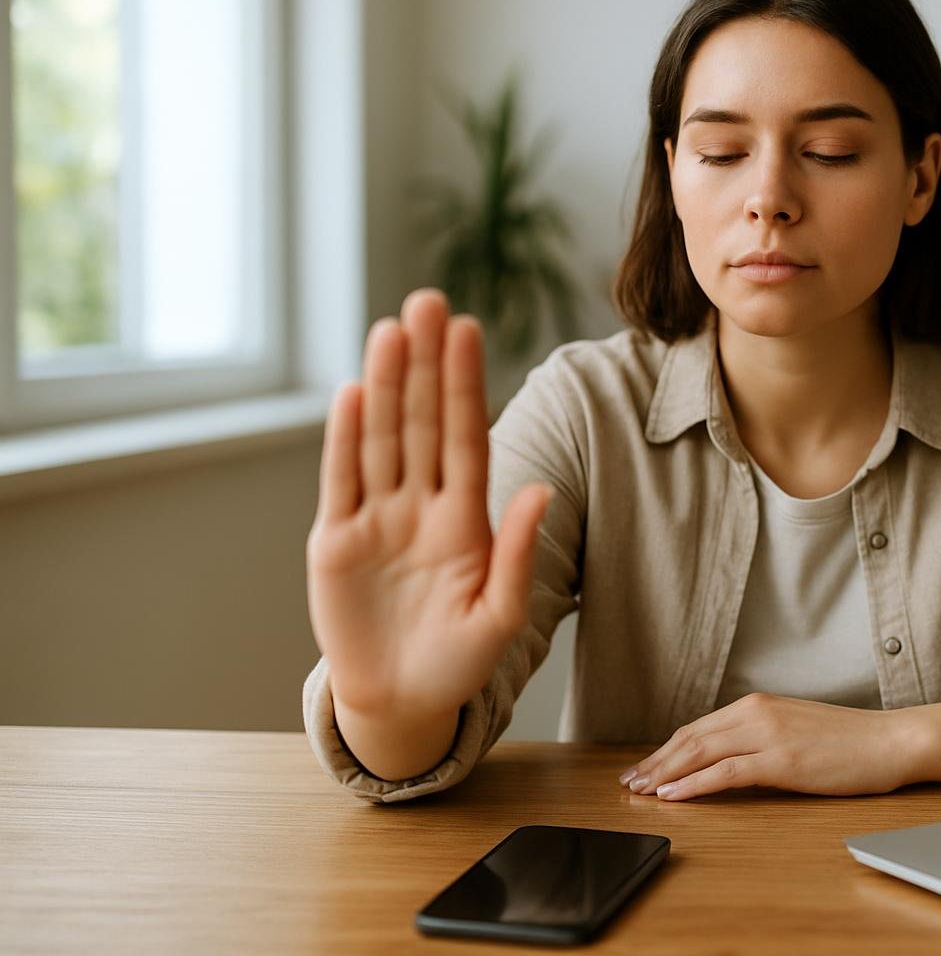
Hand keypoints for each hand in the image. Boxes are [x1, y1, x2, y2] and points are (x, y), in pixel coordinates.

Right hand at [305, 287, 550, 722]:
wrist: (401, 704)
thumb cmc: (458, 662)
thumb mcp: (498, 616)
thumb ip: (516, 553)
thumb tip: (541, 490)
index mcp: (464, 519)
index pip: (465, 436)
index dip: (465, 384)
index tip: (470, 329)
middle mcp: (419, 506)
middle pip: (421, 421)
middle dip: (425, 363)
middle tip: (429, 300)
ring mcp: (375, 519)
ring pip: (381, 438)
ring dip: (385, 385)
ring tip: (392, 330)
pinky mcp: (334, 542)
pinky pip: (341, 481)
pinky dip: (345, 439)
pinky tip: (354, 392)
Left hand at [617, 693, 916, 800]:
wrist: (891, 740)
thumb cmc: (850, 740)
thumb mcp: (796, 728)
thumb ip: (762, 735)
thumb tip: (729, 757)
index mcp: (759, 703)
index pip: (698, 727)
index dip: (665, 749)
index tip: (645, 768)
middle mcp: (757, 712)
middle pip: (691, 738)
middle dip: (656, 762)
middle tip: (630, 783)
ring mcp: (769, 735)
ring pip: (700, 752)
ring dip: (665, 774)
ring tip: (642, 792)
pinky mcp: (781, 760)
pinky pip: (725, 773)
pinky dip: (694, 785)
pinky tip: (674, 796)